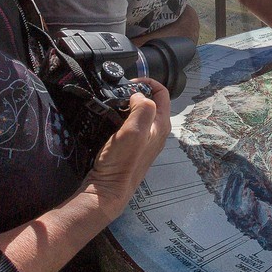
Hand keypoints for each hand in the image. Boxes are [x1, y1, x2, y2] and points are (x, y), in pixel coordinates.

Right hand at [85, 78, 171, 208]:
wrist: (109, 189)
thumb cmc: (122, 162)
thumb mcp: (134, 131)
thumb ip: (142, 108)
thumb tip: (138, 96)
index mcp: (161, 125)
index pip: (162, 92)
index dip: (147, 82)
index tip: (129, 84)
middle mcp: (157, 131)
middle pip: (151, 101)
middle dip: (135, 93)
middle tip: (118, 95)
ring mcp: (145, 139)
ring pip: (139, 112)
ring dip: (126, 105)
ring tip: (113, 106)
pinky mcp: (132, 146)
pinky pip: (130, 124)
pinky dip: (121, 117)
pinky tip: (110, 120)